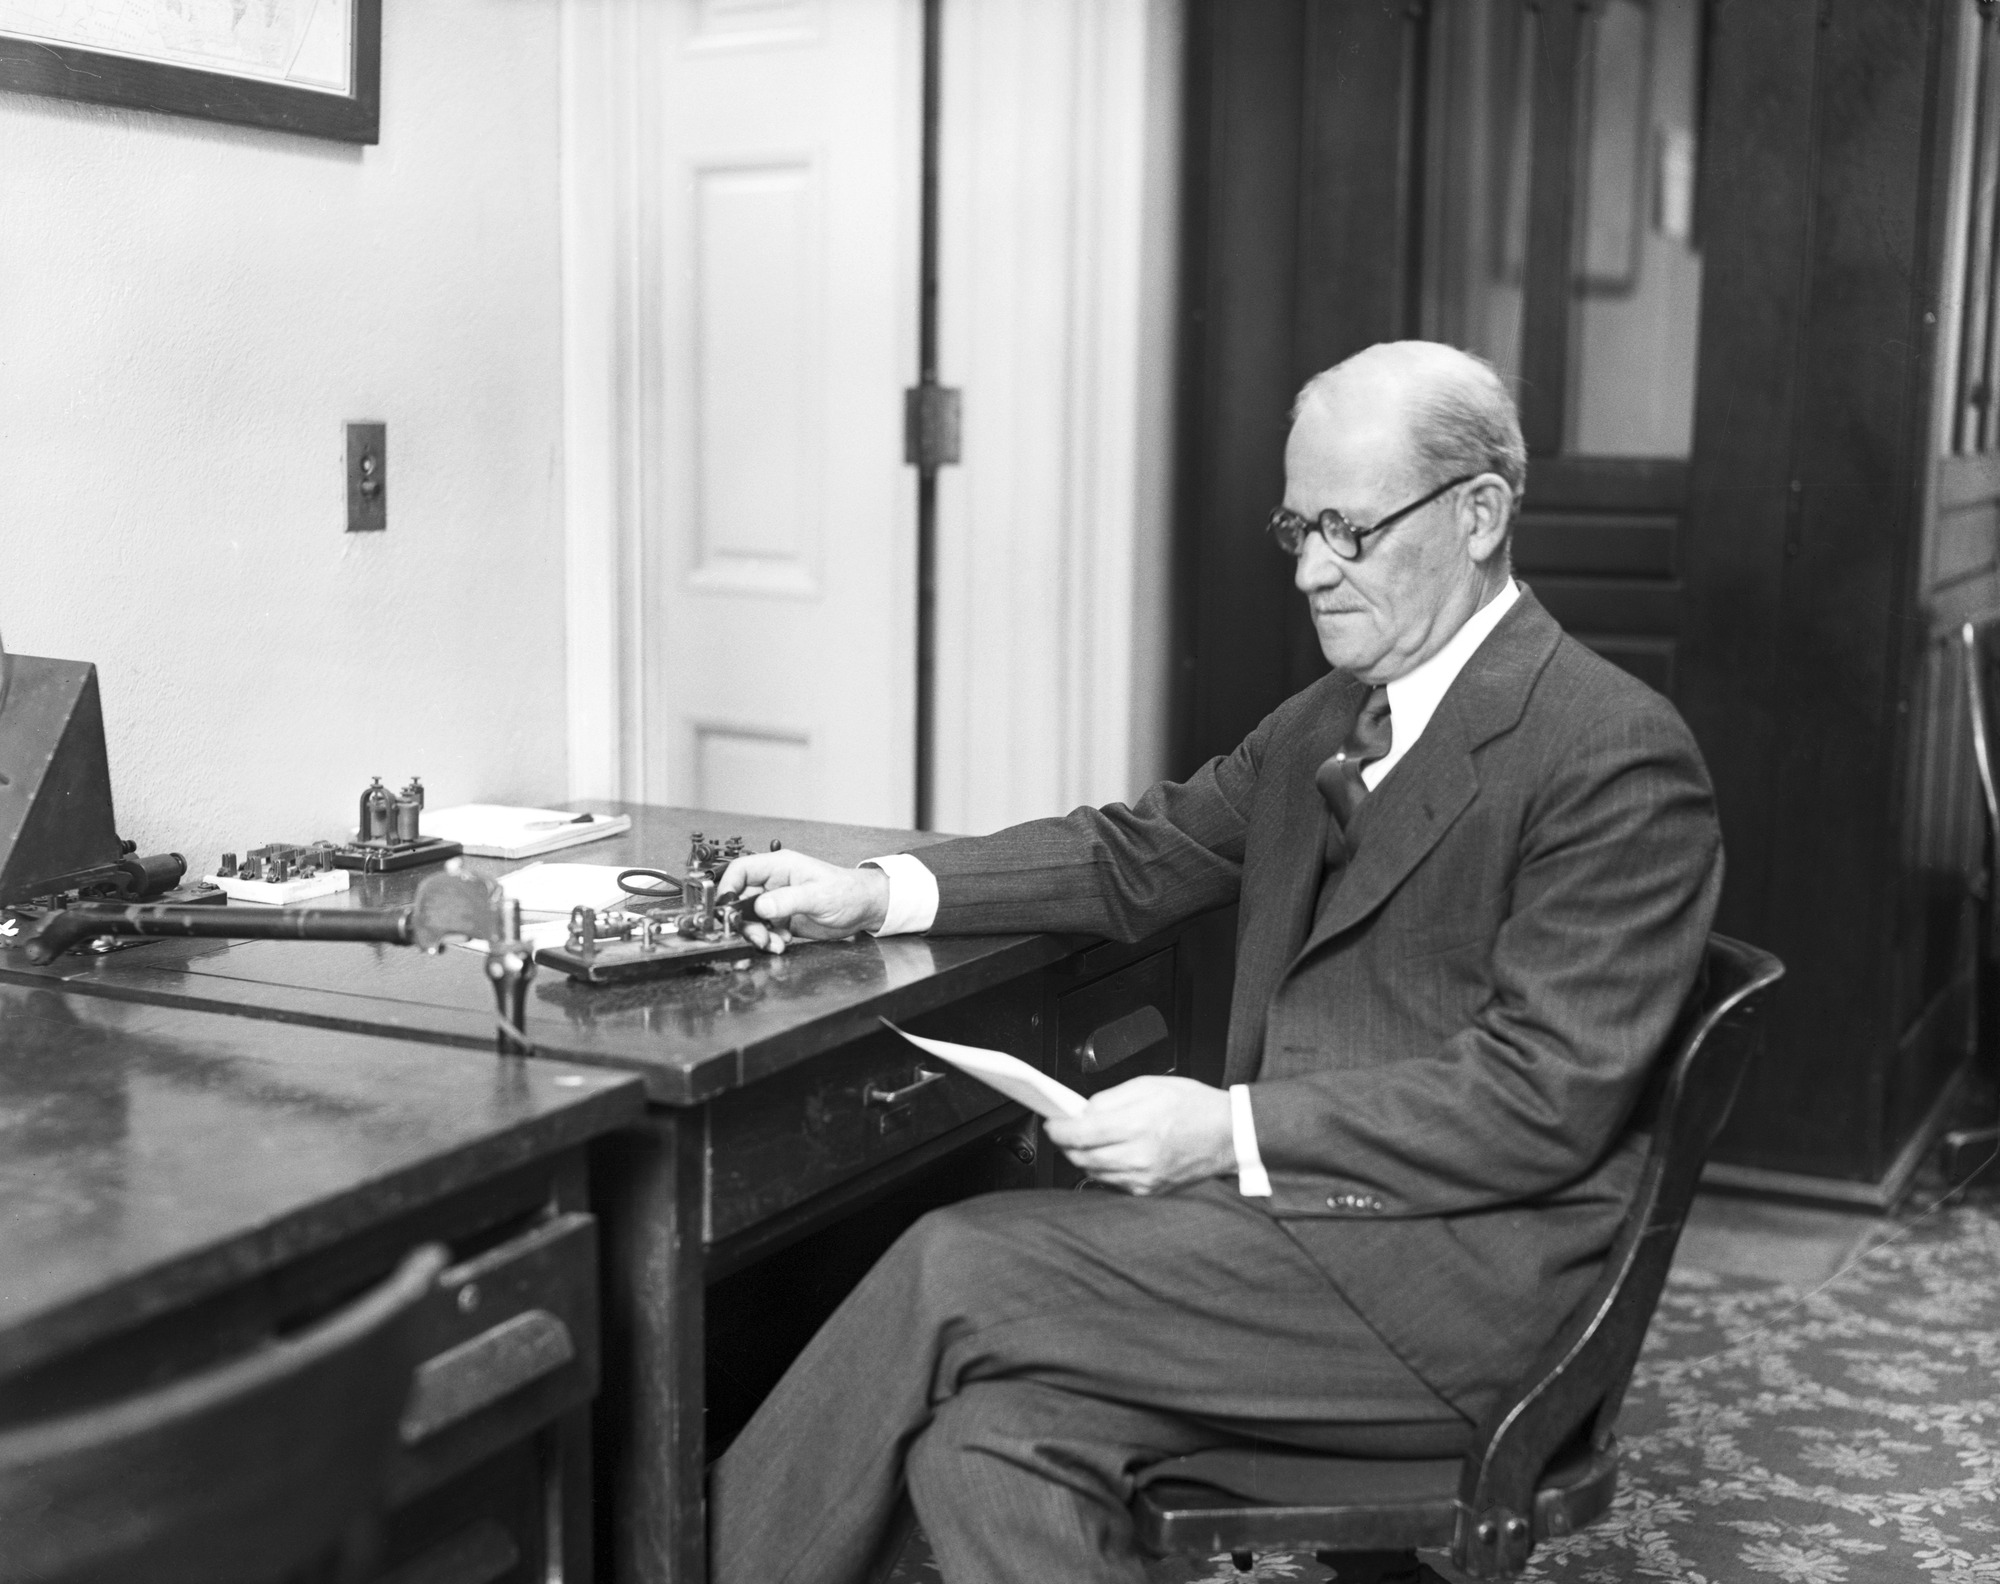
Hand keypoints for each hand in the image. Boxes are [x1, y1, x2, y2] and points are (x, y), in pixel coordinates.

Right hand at [715, 848, 890, 953]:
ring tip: (774, 943)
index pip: (741, 871)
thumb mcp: (818, 895)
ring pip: (752, 919)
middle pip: (743, 900)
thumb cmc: (849, 892)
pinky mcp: (784, 918)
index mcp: (780, 867)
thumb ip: (788, 900)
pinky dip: (769, 940)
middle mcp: (775, 883)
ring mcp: (779, 901)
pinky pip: (765, 930)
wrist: (865, 909)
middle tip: (758, 937)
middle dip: (746, 922)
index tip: (726, 909)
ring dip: (758, 934)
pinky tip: (783, 942)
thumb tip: (761, 906)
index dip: (728, 888)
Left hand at [1043, 1076, 1235, 1195]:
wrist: (1228, 1133)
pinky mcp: (1149, 1191)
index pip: (1080, 1134)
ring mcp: (1144, 1178)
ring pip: (1093, 1173)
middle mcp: (1139, 1156)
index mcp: (1137, 1125)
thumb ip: (1110, 1098)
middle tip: (1065, 1130)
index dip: (1058, 1129)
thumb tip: (1082, 1111)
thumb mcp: (1149, 1085)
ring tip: (1089, 1140)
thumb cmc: (1194, 1106)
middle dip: (1066, 1144)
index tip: (1052, 1123)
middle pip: (1081, 1157)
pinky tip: (1110, 1154)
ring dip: (1083, 1157)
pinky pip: (1112, 1183)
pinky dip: (1103, 1169)